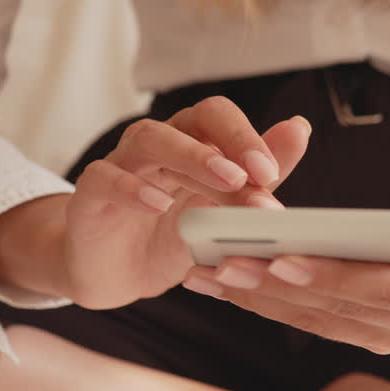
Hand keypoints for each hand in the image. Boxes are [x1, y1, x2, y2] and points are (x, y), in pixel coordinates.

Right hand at [0, 97, 310, 307]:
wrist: (118, 272)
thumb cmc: (174, 233)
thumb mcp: (225, 210)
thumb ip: (260, 174)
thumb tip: (299, 128)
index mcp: (193, 143)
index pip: (220, 118)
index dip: (247, 137)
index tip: (271, 173)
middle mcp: (159, 144)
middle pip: (192, 119)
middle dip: (231, 142)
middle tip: (257, 174)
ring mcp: (122, 165)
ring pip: (150, 139)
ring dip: (192, 157)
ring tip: (226, 180)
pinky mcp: (90, 194)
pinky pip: (104, 178)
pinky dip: (132, 189)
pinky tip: (158, 204)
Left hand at [184, 180, 389, 355]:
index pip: (388, 286)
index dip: (334, 276)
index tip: (285, 260)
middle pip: (344, 308)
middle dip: (280, 285)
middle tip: (224, 260)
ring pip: (324, 322)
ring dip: (266, 299)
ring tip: (212, 272)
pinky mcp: (386, 333)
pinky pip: (325, 322)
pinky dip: (279, 303)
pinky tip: (237, 284)